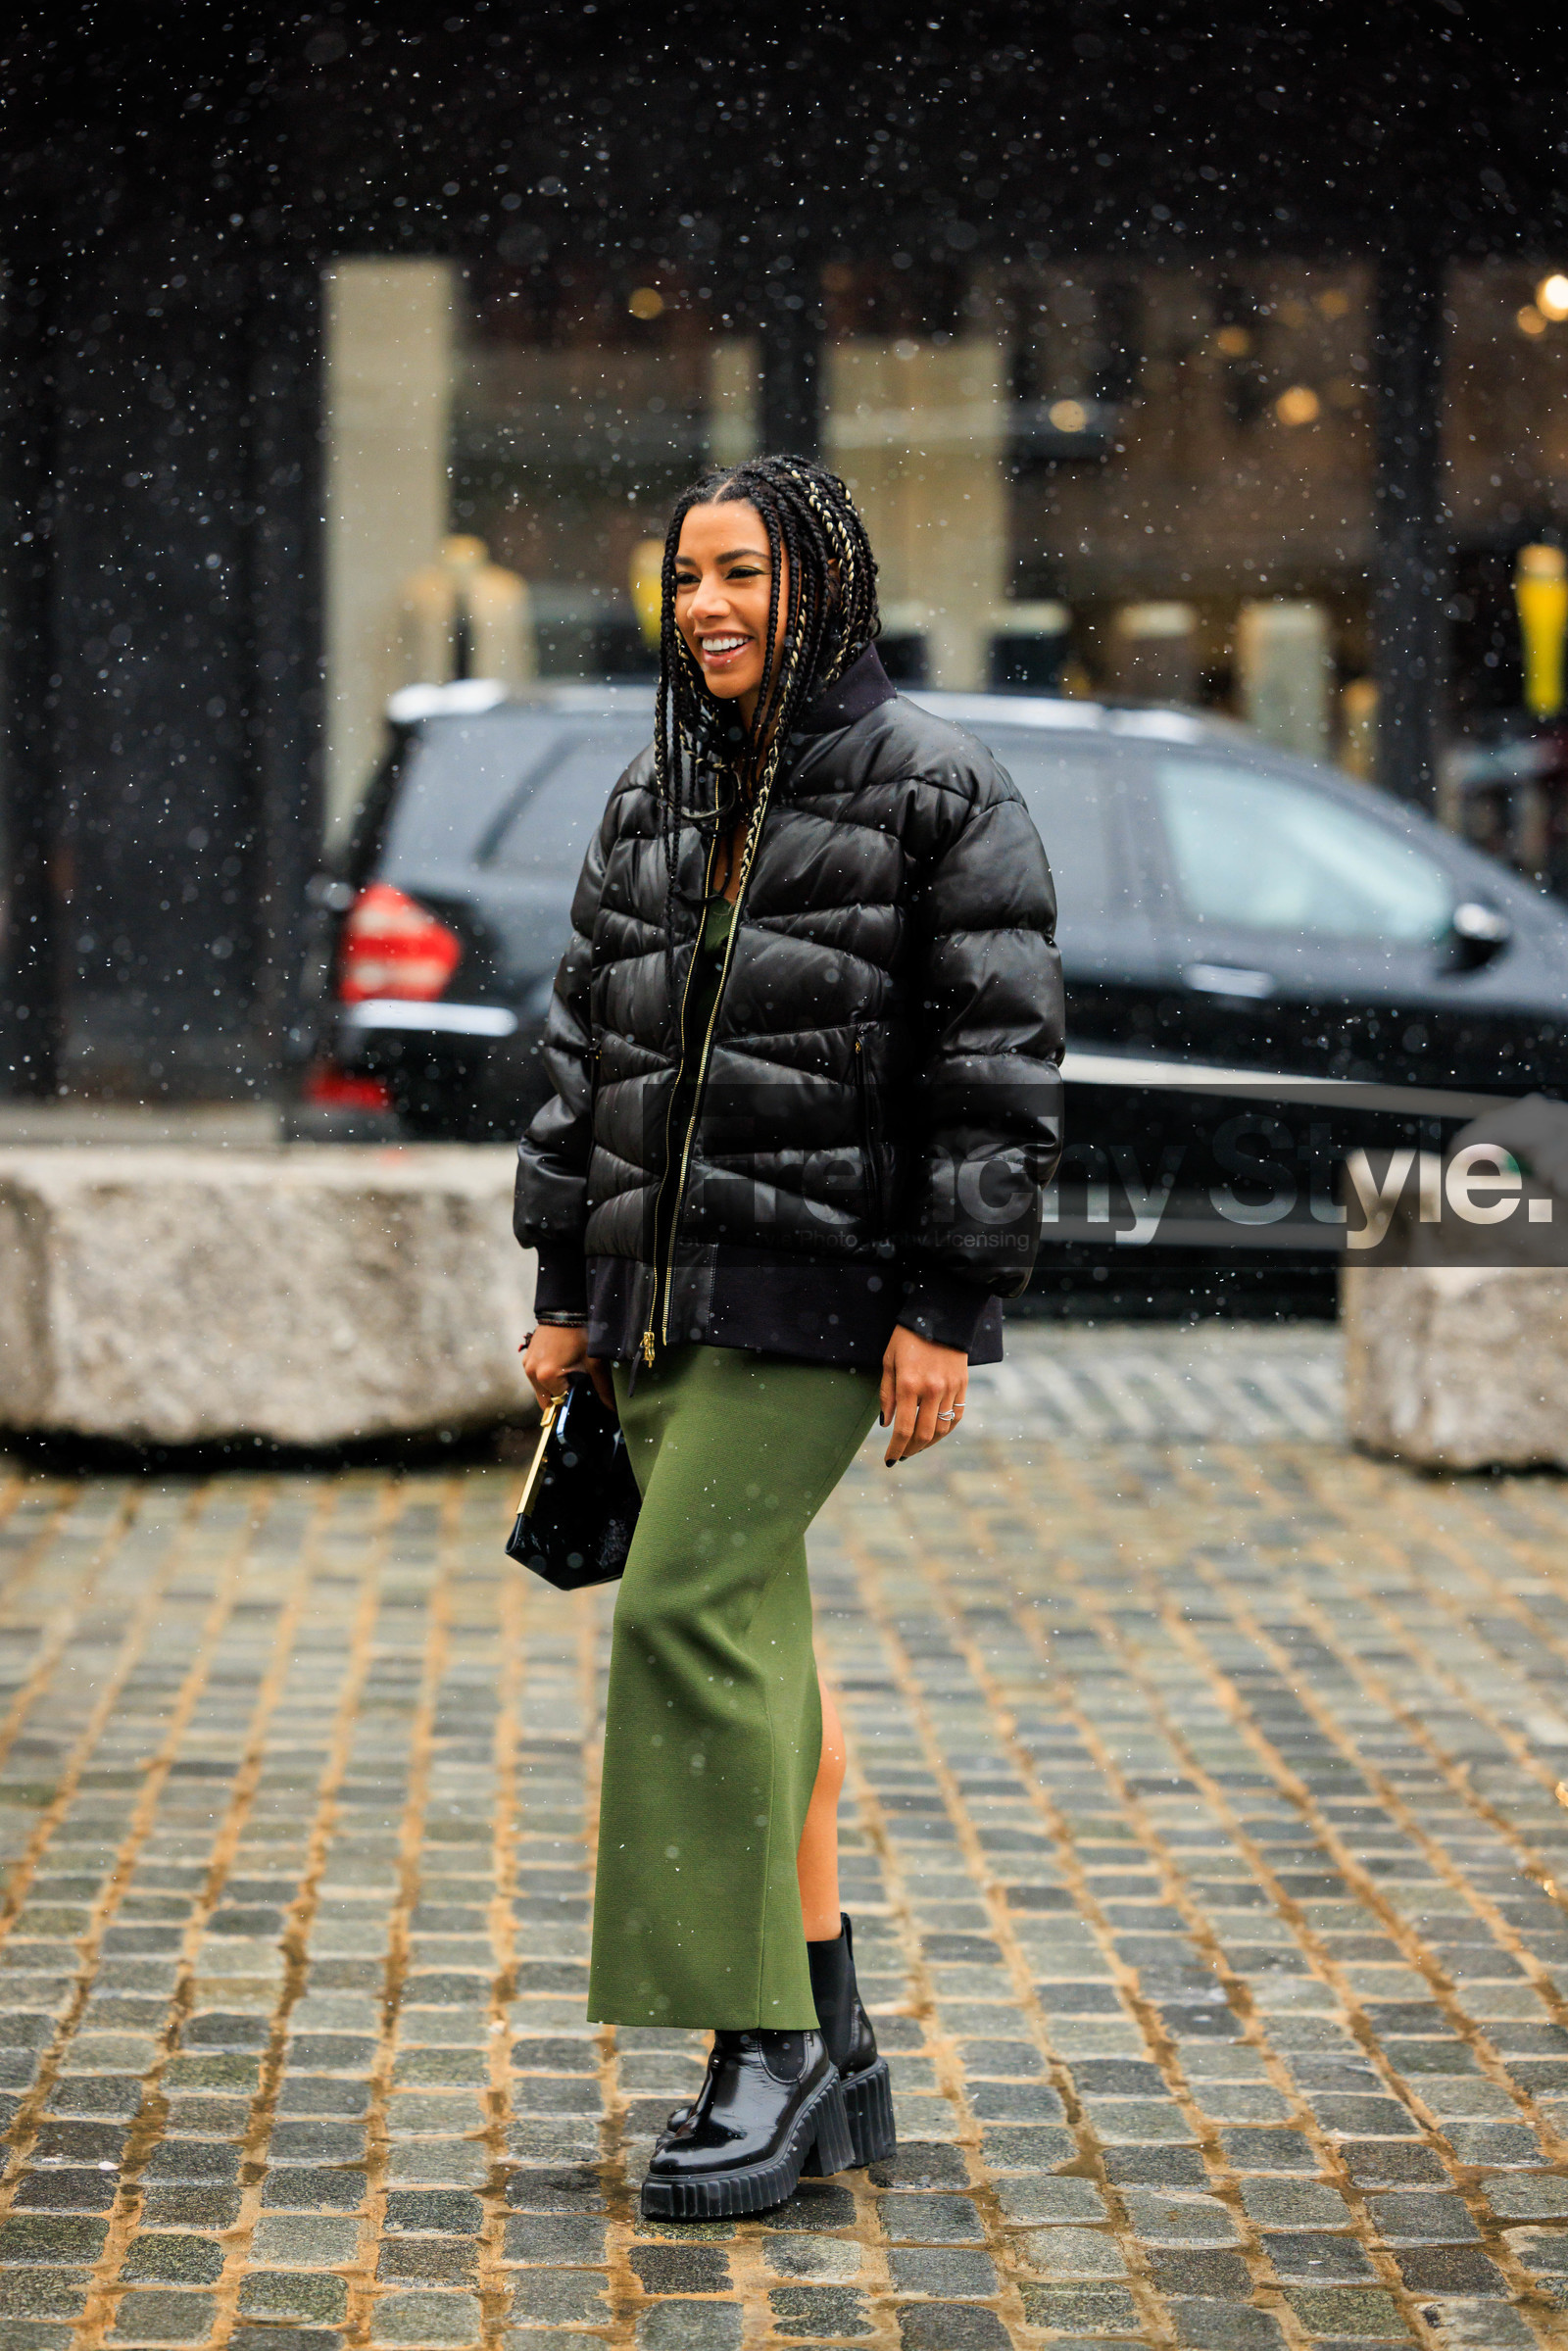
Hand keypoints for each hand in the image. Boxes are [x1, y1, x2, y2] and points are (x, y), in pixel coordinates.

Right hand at [522, 1325, 614, 1414]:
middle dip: (561, 1401)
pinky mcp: (526, 1359)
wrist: (565, 1310)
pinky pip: (536, 1378)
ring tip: (570, 1377)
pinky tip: (561, 1369)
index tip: (582, 1401)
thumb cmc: (580, 1334)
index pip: (558, 1404)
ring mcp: (527, 1365)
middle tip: (577, 1392)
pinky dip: (547, 1379)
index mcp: (546, 1376)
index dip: (572, 1404)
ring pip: (540, 1391)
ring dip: (553, 1390)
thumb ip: (602, 1388)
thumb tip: (611, 1408)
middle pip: (546, 1401)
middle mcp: (532, 1373)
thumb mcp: (594, 1362)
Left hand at [879, 1326, 967, 1465]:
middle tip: (902, 1455)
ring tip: (917, 1445)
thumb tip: (886, 1423)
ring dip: (929, 1443)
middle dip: (910, 1450)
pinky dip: (946, 1429)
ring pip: (943, 1429)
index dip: (895, 1449)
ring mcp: (950, 1388)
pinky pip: (957, 1416)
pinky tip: (936, 1432)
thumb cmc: (907, 1337)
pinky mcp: (963, 1384)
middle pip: (924, 1434)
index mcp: (909, 1384)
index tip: (889, 1459)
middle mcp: (932, 1390)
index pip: (903, 1429)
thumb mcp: (889, 1361)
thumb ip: (887, 1394)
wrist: (940, 1314)